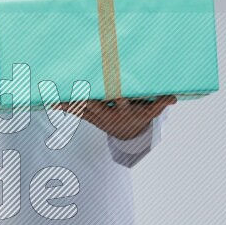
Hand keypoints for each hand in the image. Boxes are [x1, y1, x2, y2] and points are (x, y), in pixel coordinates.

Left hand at [53, 95, 176, 139]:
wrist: (128, 134)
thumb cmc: (140, 116)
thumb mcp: (151, 112)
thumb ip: (161, 102)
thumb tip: (174, 97)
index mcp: (124, 111)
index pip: (121, 103)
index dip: (118, 97)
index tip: (115, 92)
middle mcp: (109, 115)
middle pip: (98, 105)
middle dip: (89, 98)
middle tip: (79, 90)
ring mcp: (97, 117)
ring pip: (83, 108)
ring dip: (71, 102)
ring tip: (56, 96)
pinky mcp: (90, 117)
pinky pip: (75, 111)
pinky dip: (64, 107)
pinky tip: (51, 101)